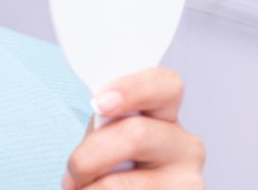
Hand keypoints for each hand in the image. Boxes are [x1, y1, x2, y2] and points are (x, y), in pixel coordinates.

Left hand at [63, 68, 204, 188]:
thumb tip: (96, 114)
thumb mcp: (107, 131)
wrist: (123, 189)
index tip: (99, 104)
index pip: (165, 85)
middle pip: (137, 134)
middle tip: (74, 170)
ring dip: (91, 187)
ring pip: (123, 182)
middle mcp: (186, 145)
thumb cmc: (112, 155)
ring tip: (81, 188)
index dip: (132, 90)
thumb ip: (104, 118)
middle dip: (90, 155)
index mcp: (166, 113)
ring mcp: (188, 180)